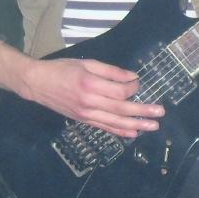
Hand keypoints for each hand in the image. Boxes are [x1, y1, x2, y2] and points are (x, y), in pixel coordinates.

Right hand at [20, 57, 163, 137]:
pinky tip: (133, 133)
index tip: (139, 83)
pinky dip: (120, 131)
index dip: (133, 88)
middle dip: (143, 111)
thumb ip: (111, 71)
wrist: (37, 83)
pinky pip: (105, 127)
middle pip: (121, 109)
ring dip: (136, 125)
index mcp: (90, 85)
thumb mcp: (87, 64)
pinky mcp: (84, 120)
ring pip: (115, 122)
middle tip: (160, 112)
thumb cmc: (62, 69)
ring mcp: (86, 114)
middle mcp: (89, 102)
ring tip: (153, 126)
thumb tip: (133, 77)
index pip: (120, 91)